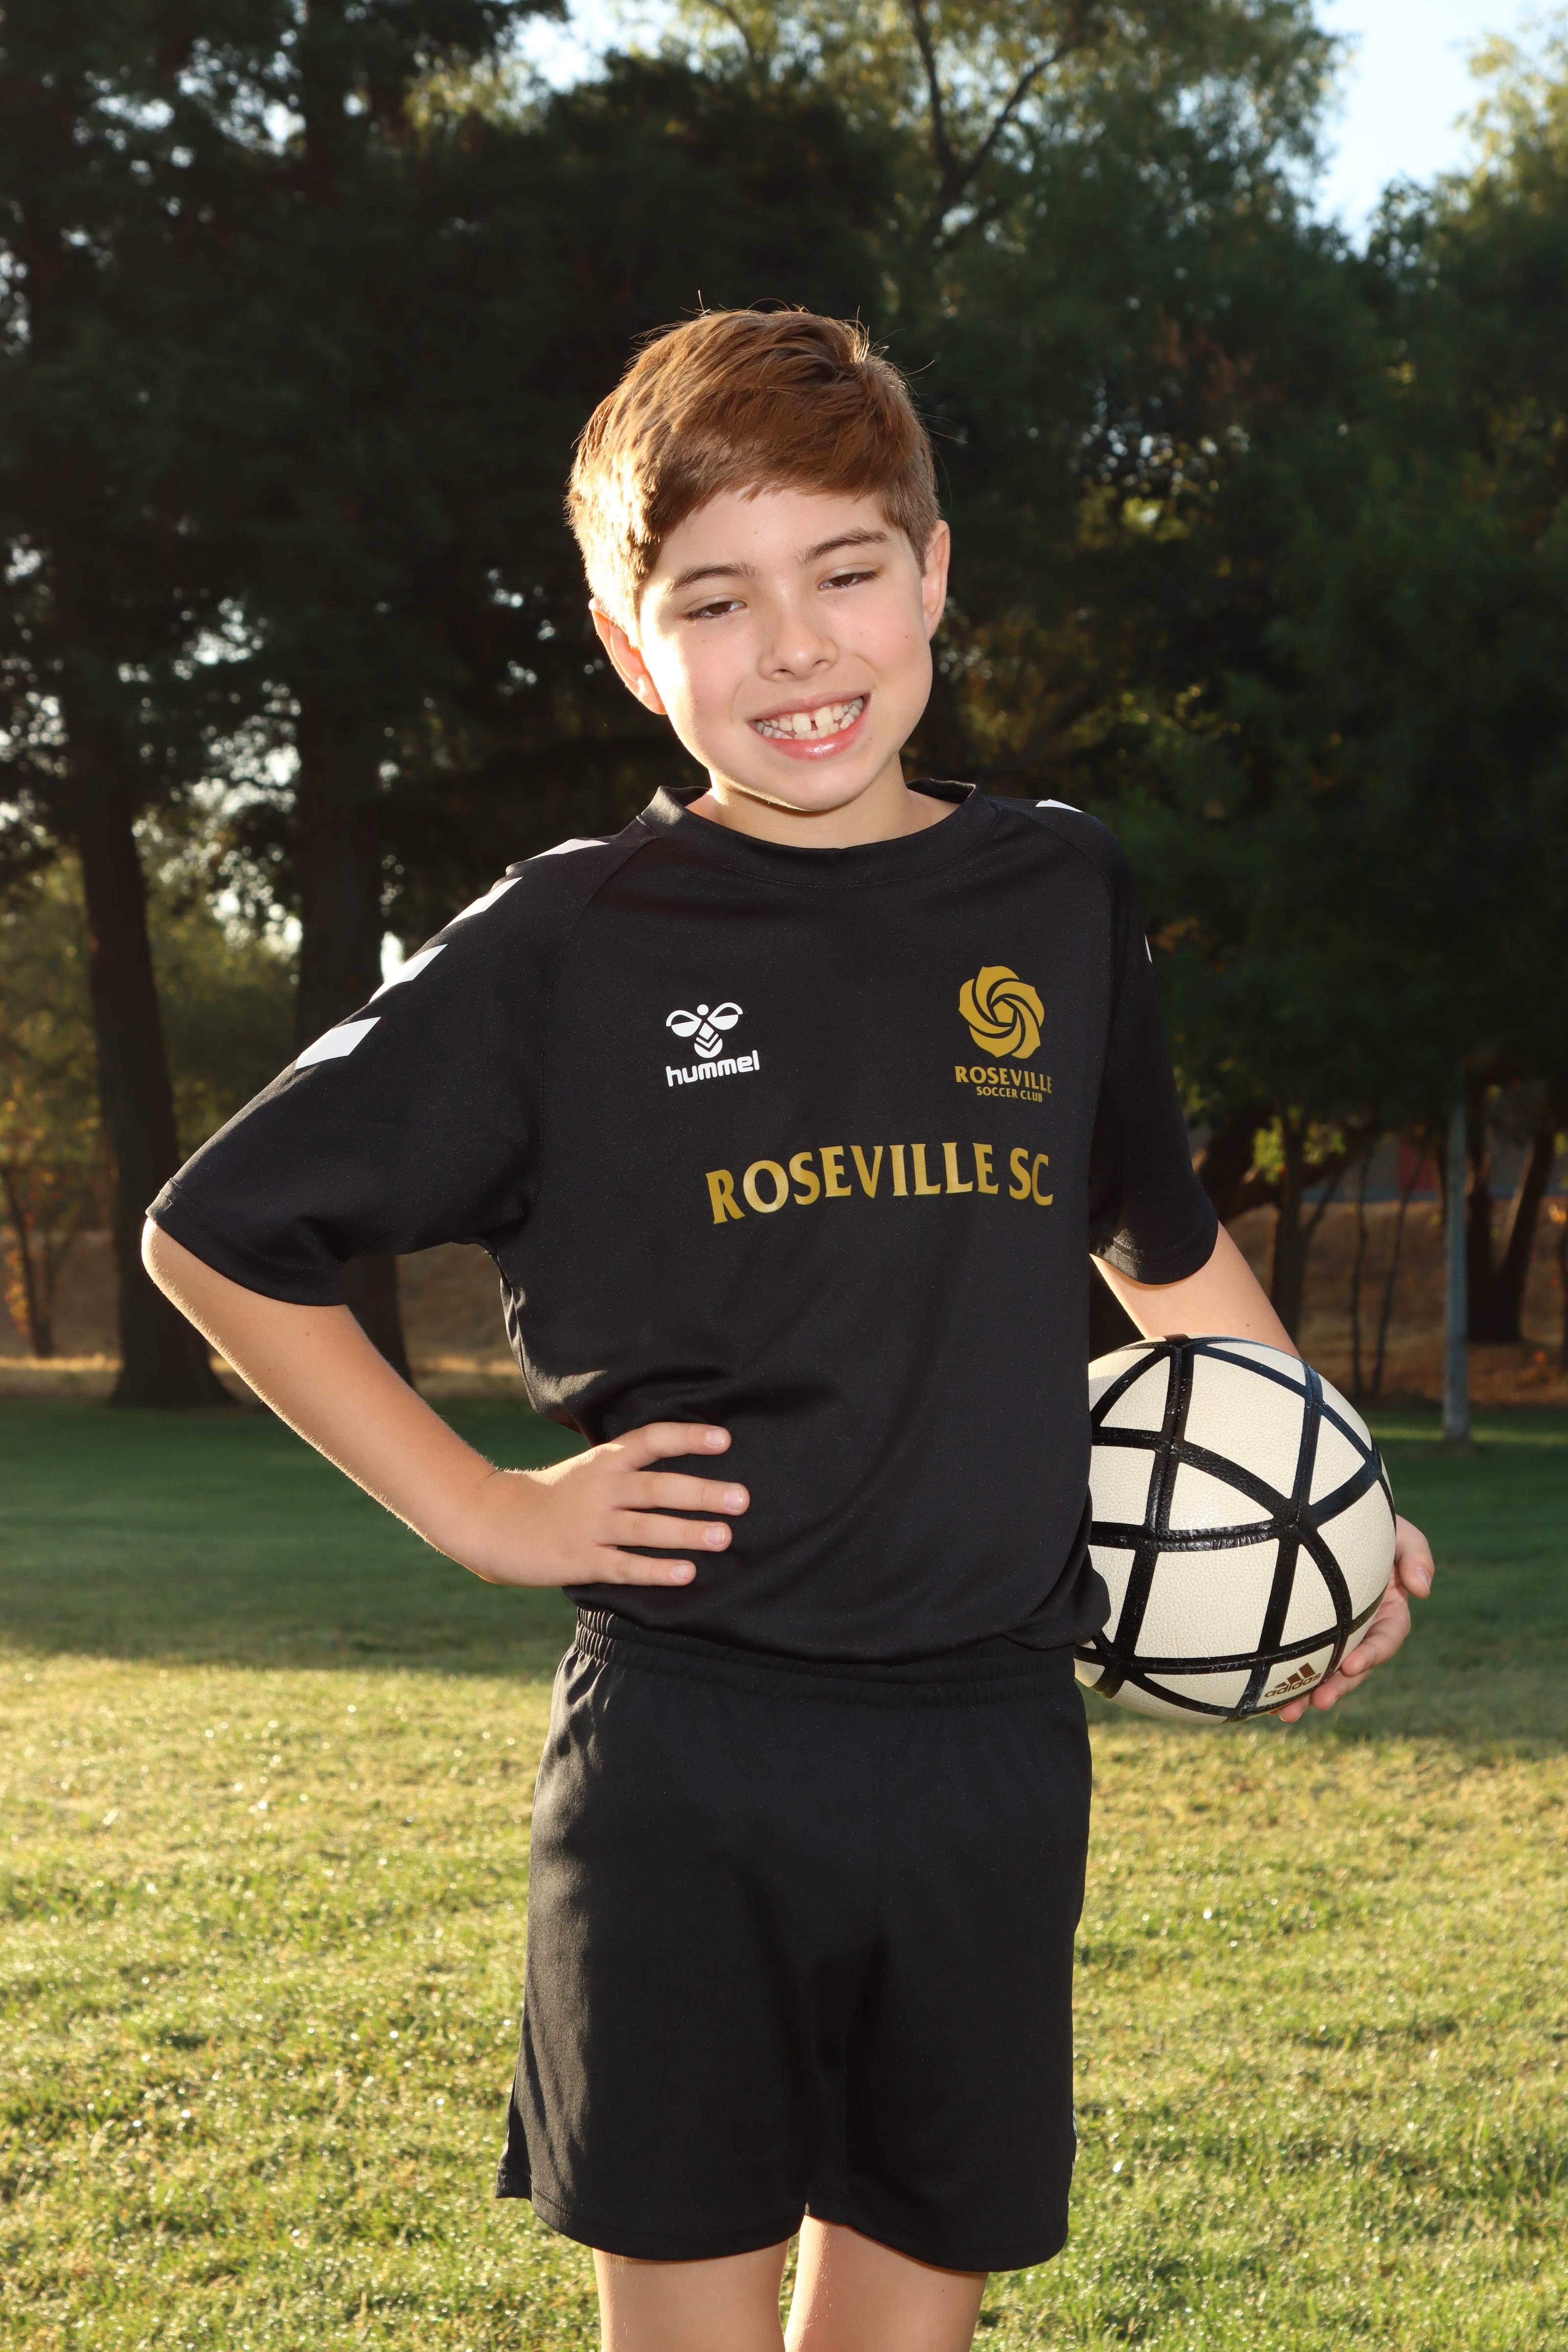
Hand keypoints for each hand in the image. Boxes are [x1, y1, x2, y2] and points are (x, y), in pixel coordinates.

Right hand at [455, 1421, 747, 1589]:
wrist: (492, 1520)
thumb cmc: (553, 1496)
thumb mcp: (588, 1469)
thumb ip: (628, 1469)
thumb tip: (685, 1471)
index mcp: (603, 1461)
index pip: (651, 1440)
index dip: (688, 1438)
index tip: (725, 1441)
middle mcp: (599, 1488)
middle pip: (657, 1487)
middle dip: (702, 1492)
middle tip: (743, 1499)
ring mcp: (589, 1525)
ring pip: (646, 1528)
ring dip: (687, 1532)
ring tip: (724, 1536)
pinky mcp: (580, 1559)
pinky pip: (624, 1565)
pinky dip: (656, 1570)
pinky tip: (686, 1573)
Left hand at [1275, 1513, 1433, 1723]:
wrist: (1320, 1512)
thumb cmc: (1365, 1518)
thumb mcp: (1398, 1529)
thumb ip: (1416, 1553)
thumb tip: (1423, 1590)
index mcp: (1388, 1608)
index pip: (1387, 1637)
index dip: (1373, 1654)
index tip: (1352, 1665)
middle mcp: (1362, 1626)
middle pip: (1354, 1665)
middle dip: (1339, 1687)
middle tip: (1319, 1702)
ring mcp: (1333, 1632)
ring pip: (1323, 1670)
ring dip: (1307, 1694)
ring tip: (1287, 1714)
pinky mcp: (1303, 1632)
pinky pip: (1295, 1658)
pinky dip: (1285, 1680)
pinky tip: (1265, 1700)